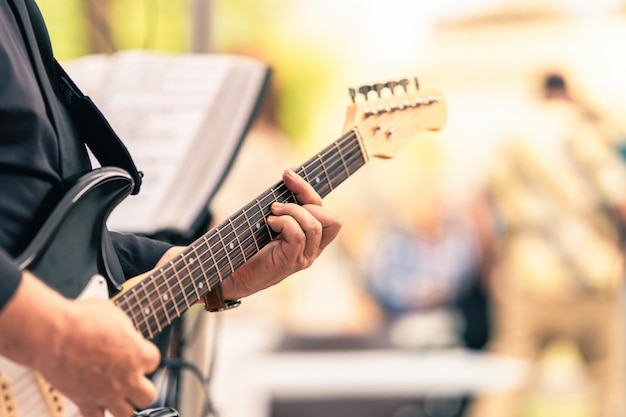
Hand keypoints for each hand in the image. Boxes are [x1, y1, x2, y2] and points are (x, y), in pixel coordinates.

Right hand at [0, 272, 159, 416]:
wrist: (54, 335)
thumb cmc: (82, 320)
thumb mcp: (114, 314)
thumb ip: (125, 329)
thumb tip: (125, 333)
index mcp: (140, 354)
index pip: (154, 361)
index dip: (144, 355)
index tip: (134, 350)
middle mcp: (128, 378)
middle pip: (149, 395)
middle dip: (142, 387)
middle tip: (131, 378)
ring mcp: (107, 393)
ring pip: (127, 413)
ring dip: (124, 405)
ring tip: (116, 394)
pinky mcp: (85, 401)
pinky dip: (96, 413)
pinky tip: (93, 404)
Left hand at [221, 168, 341, 298]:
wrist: (227, 274)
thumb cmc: (246, 246)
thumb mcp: (270, 219)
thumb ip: (284, 202)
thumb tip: (292, 172)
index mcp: (312, 240)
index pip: (332, 217)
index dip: (312, 192)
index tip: (289, 174)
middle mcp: (312, 250)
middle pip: (332, 219)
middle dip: (307, 198)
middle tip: (280, 198)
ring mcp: (303, 258)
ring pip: (314, 226)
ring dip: (292, 211)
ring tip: (273, 212)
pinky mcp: (290, 262)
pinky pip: (298, 235)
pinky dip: (284, 222)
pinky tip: (270, 223)